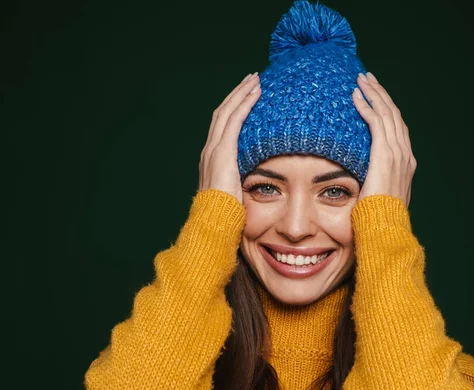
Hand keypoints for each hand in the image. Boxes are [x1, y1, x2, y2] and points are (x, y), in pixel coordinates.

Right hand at [198, 72, 261, 202]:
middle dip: (237, 93)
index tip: (248, 95)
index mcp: (212, 157)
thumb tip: (260, 177)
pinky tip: (256, 94)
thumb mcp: (236, 191)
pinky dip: (245, 104)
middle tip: (252, 79)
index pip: (223, 124)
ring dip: (242, 93)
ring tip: (255, 80)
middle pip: (223, 111)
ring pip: (227, 111)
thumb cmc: (227, 212)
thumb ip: (244, 178)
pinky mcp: (222, 151)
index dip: (234, 107)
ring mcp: (214, 149)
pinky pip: (234, 120)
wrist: (214, 221)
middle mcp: (210, 149)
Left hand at [352, 72, 415, 206]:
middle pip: (393, 115)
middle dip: (380, 94)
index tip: (375, 96)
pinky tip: (355, 96)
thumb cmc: (377, 217)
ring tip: (361, 79)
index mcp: (405, 162)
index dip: (386, 109)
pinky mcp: (385, 154)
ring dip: (373, 94)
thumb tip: (361, 178)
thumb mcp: (379, 195)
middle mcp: (405, 154)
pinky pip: (375, 122)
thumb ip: (374, 181)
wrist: (385, 228)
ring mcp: (397, 153)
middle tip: (368, 78)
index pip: (396, 128)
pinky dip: (366, 106)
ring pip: (386, 113)